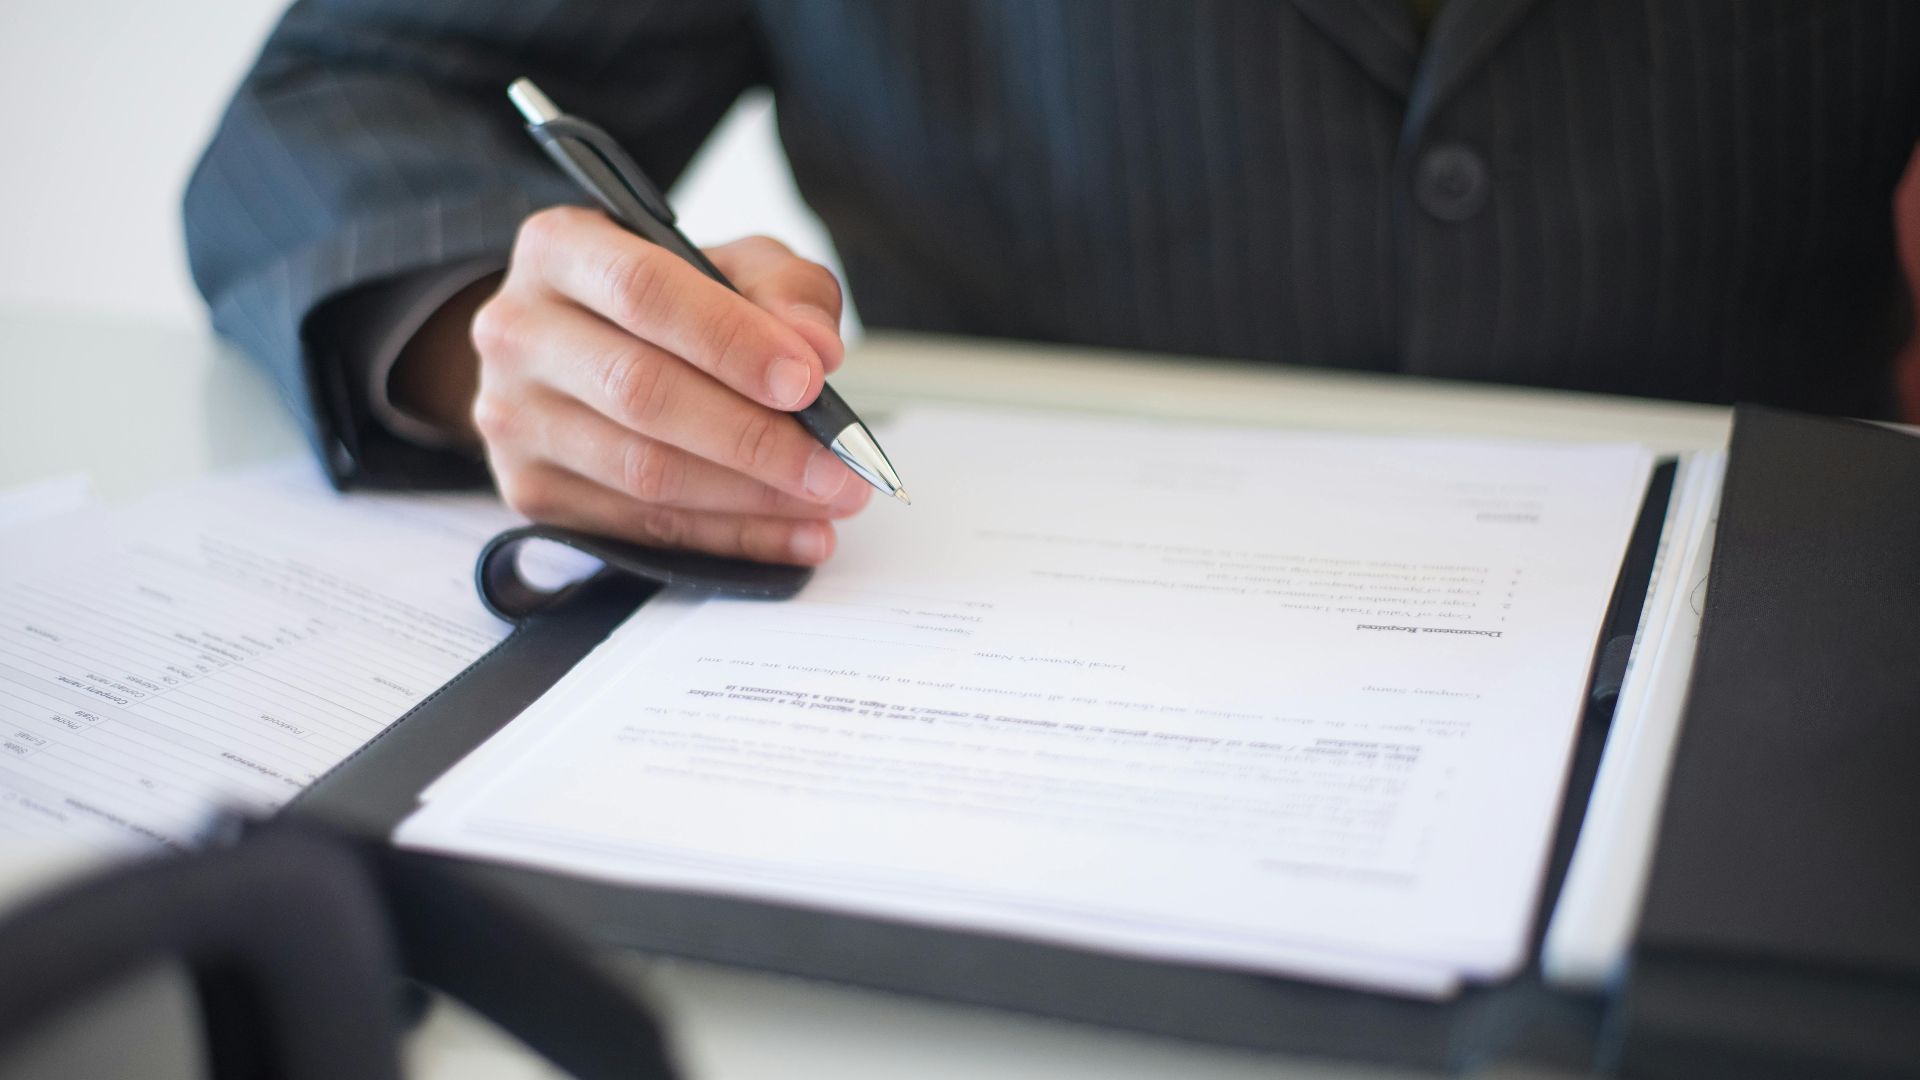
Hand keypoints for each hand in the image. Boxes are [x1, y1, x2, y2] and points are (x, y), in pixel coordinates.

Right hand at [467, 207, 867, 564]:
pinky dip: (732, 537)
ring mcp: (513, 419)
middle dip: (756, 436)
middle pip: (641, 391)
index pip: (644, 291)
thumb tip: (816, 349)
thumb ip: (784, 290)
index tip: (810, 381)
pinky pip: (642, 527)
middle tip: (838, 464)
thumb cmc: (668, 304)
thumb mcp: (732, 266)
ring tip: (831, 500)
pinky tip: (796, 535)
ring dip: (752, 497)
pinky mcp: (529, 492)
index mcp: (560, 249)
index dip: (733, 341)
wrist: (581, 351)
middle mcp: (518, 331)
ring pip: (642, 471)